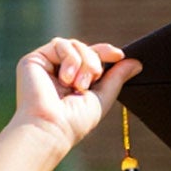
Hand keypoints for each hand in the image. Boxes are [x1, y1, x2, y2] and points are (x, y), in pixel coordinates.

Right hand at [10, 39, 136, 157]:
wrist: (52, 126)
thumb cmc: (76, 120)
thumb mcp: (103, 97)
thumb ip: (117, 78)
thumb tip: (136, 62)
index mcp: (75, 80)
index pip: (92, 57)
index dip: (106, 52)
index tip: (119, 55)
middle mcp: (60, 71)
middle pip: (85, 48)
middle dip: (95, 61)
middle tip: (93, 80)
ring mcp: (47, 64)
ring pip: (74, 44)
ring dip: (84, 62)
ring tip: (79, 85)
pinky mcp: (34, 59)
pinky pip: (60, 44)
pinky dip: (70, 59)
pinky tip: (66, 79)